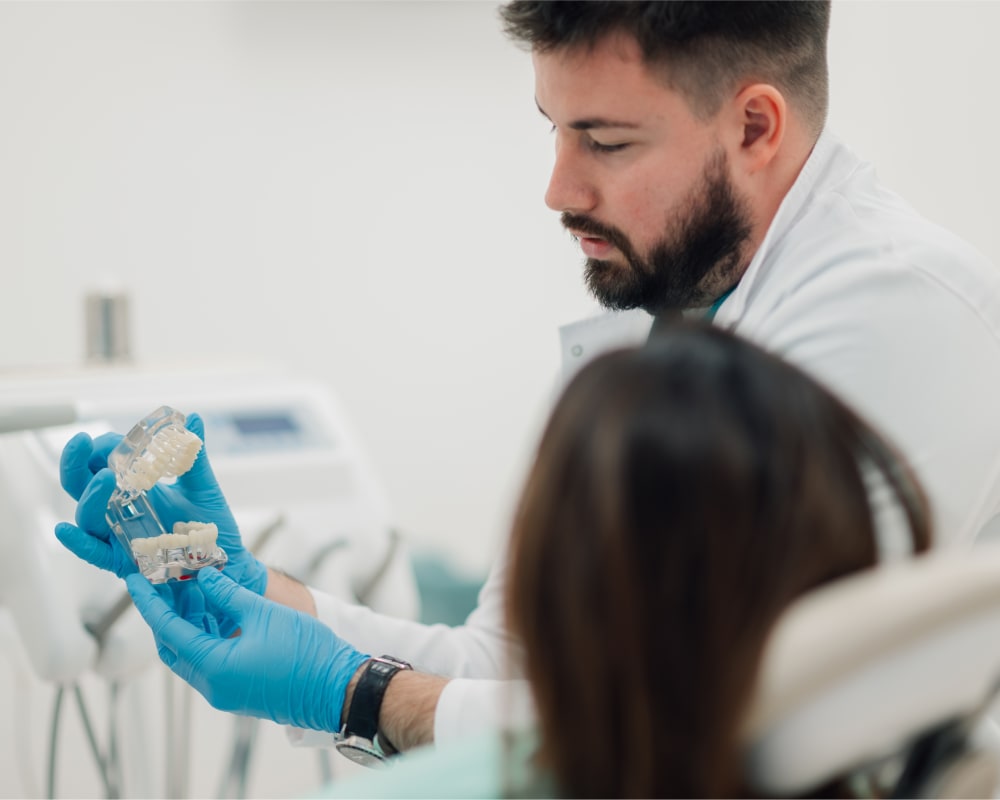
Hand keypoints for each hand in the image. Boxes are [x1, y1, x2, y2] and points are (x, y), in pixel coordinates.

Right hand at [57, 413, 267, 594]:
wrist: (227, 559)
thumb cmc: (210, 523)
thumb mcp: (203, 486)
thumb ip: (194, 454)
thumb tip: (193, 418)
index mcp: (136, 487)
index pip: (104, 463)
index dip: (101, 448)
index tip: (103, 438)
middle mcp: (120, 509)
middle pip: (83, 485)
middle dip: (76, 462)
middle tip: (82, 443)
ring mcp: (120, 534)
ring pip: (88, 517)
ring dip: (89, 497)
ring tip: (106, 478)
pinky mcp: (124, 561)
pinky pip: (94, 553)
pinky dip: (77, 543)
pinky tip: (64, 530)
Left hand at [126, 569, 369, 732]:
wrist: (338, 688)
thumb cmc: (305, 652)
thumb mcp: (263, 614)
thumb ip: (228, 594)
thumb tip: (204, 577)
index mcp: (213, 668)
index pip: (169, 631)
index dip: (150, 603)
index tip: (135, 580)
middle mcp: (213, 686)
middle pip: (175, 648)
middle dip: (166, 615)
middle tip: (162, 584)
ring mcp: (227, 691)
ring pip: (194, 655)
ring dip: (189, 625)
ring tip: (190, 591)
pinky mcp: (242, 691)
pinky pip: (213, 662)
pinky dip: (208, 638)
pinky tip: (217, 613)